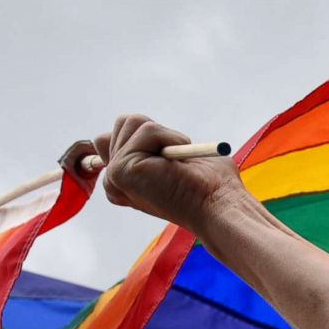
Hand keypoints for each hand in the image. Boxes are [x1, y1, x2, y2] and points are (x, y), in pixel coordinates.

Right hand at [92, 114, 243, 231]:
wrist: (218, 206)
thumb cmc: (209, 184)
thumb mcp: (176, 156)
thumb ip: (146, 143)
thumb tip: (127, 125)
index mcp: (125, 181)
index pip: (110, 138)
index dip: (142, 135)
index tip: (167, 155)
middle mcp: (114, 182)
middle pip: (122, 124)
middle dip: (155, 132)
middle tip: (174, 160)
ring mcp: (114, 176)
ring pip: (130, 122)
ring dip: (164, 134)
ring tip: (176, 162)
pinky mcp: (121, 171)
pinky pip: (145, 130)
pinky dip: (169, 137)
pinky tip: (178, 164)